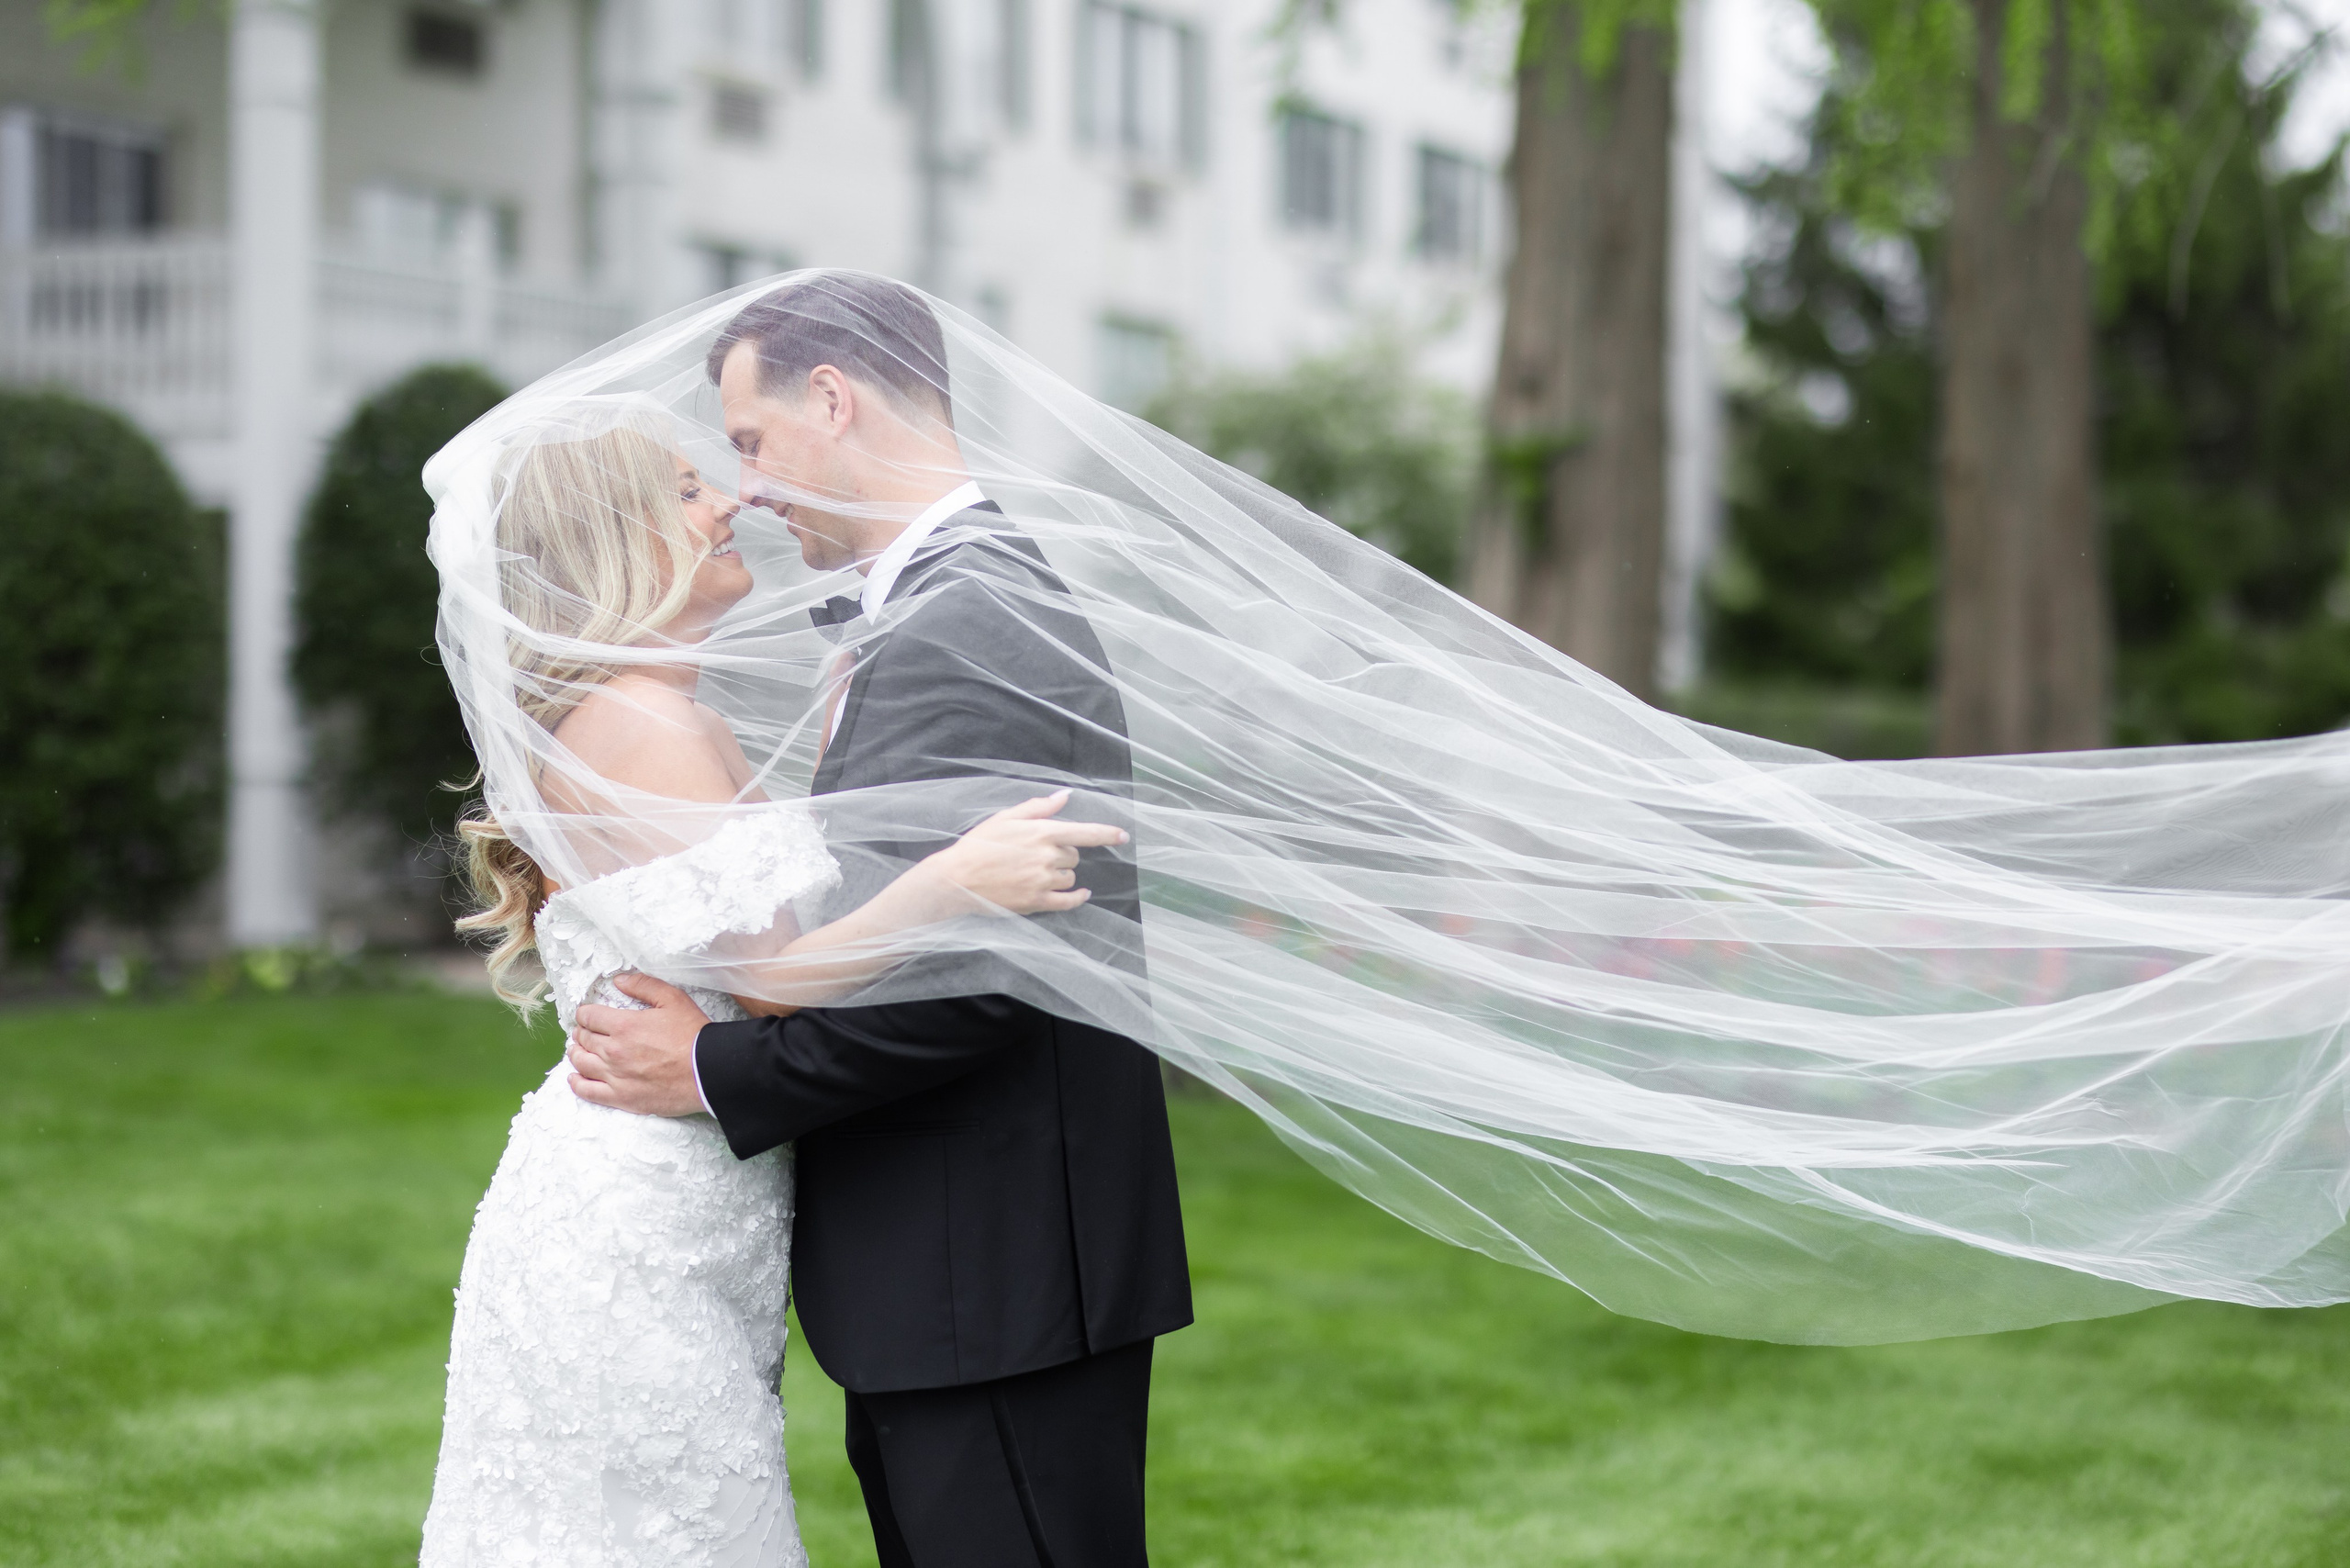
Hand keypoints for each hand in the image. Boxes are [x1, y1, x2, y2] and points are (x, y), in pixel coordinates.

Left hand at [567, 973, 710, 1116]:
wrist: (708, 1072)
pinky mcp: (621, 1098)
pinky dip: (577, 1083)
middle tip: (584, 1031)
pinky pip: (587, 1091)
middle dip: (581, 1032)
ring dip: (576, 1054)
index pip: (588, 1016)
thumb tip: (619, 980)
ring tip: (578, 1050)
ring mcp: (615, 1077)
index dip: (585, 1013)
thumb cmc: (693, 1035)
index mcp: (623, 1026)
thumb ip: (644, 986)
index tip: (587, 1014)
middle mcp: (613, 1051)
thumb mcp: (673, 999)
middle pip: (583, 1039)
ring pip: (581, 1063)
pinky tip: (574, 1078)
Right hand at [918, 790, 1128, 914]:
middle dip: (1063, 854)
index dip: (1108, 834)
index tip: (1124, 836)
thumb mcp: (1006, 817)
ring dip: (1061, 874)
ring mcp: (1043, 881)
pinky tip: (1081, 894)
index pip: (1086, 832)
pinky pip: (1067, 901)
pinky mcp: (1036, 902)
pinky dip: (1077, 898)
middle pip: (1074, 856)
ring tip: (1035, 872)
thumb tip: (1065, 796)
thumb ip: (1039, 807)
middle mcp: (1047, 856)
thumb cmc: (980, 844)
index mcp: (1042, 832)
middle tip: (1038, 854)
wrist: (958, 878)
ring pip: (1070, 877)